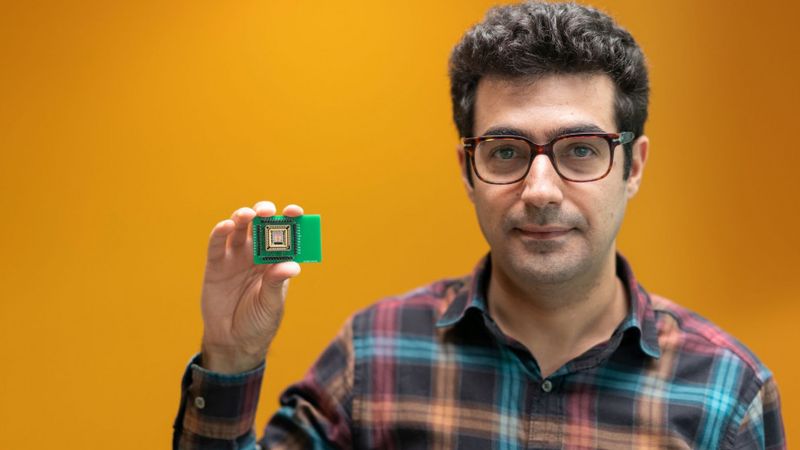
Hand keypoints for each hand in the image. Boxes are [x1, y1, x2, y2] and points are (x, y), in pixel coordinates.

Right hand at [199, 201, 302, 373]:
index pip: (286, 236)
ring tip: (248, 215)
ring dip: (243, 217)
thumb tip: (291, 266)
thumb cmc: (258, 322)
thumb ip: (277, 283)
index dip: (291, 221)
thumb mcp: (271, 304)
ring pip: (239, 229)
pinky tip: (226, 226)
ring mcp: (236, 257)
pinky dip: (220, 232)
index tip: (295, 211)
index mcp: (276, 261)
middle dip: (265, 214)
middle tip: (268, 211)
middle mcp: (257, 254)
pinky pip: (217, 244)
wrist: (233, 341)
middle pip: (261, 226)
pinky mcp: (216, 264)